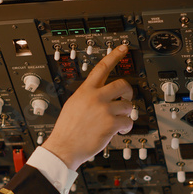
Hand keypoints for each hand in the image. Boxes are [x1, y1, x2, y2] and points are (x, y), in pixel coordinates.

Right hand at [42, 45, 133, 169]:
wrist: (64, 146)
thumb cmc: (67, 128)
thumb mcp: (73, 104)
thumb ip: (87, 96)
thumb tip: (101, 93)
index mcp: (85, 90)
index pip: (101, 67)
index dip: (114, 55)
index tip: (123, 47)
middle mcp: (95, 97)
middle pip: (122, 84)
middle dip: (128, 91)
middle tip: (127, 97)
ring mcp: (104, 110)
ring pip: (128, 104)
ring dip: (127, 113)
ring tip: (119, 120)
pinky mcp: (111, 123)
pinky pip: (128, 121)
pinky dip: (127, 127)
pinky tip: (119, 130)